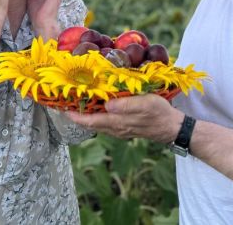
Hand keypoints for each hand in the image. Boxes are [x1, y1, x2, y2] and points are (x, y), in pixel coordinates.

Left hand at [65, 94, 183, 142]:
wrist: (172, 128)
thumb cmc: (159, 113)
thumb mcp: (145, 104)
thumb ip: (126, 105)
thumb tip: (107, 105)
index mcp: (117, 122)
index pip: (89, 121)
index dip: (74, 115)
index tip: (60, 107)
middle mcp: (115, 128)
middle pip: (90, 123)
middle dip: (76, 114)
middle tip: (64, 102)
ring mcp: (119, 129)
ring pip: (97, 123)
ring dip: (86, 115)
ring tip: (77, 103)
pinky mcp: (125, 127)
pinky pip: (105, 123)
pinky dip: (97, 116)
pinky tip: (97, 107)